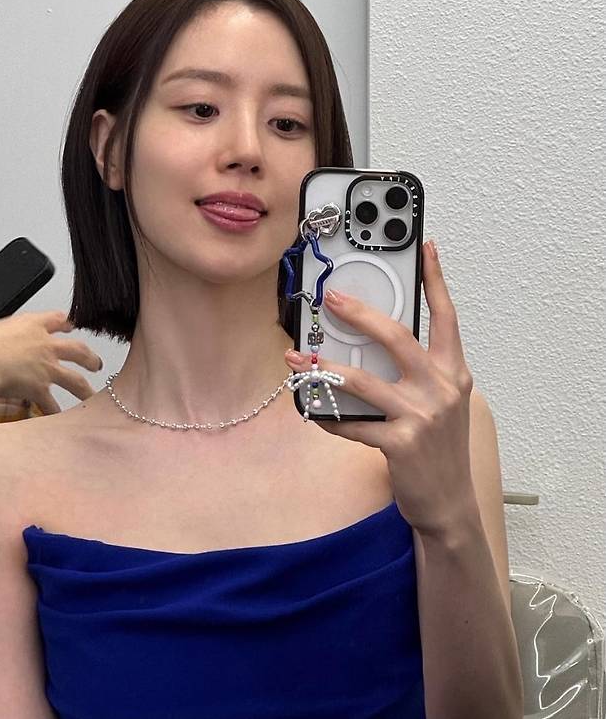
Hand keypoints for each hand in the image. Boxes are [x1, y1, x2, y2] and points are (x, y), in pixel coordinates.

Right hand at [0, 310, 102, 415]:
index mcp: (31, 325)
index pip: (56, 319)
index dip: (66, 323)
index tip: (71, 326)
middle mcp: (45, 346)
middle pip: (77, 349)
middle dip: (88, 357)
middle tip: (95, 363)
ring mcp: (47, 368)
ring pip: (75, 380)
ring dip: (85, 389)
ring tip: (91, 396)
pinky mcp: (40, 389)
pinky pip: (52, 406)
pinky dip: (56, 415)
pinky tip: (61, 424)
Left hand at [285, 240, 477, 538]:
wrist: (450, 503)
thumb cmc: (439, 447)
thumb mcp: (440, 403)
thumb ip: (417, 371)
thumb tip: (371, 342)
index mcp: (452, 373)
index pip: (446, 317)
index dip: (436, 280)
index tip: (426, 248)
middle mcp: (441, 388)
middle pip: (397, 337)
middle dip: (360, 313)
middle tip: (332, 297)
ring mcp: (422, 416)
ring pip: (363, 380)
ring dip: (324, 368)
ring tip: (299, 357)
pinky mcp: (401, 443)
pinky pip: (352, 423)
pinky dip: (328, 415)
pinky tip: (311, 410)